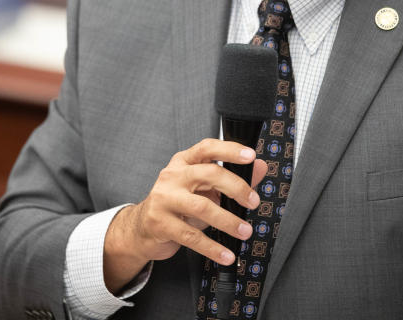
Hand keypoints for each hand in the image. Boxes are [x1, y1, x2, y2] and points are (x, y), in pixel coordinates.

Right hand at [103, 138, 266, 292]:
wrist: (142, 228)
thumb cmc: (177, 205)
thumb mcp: (203, 189)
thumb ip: (232, 178)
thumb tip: (260, 168)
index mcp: (183, 162)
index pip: (207, 148)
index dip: (229, 150)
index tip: (250, 156)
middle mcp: (172, 176)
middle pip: (208, 174)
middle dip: (236, 188)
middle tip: (253, 202)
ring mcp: (164, 199)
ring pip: (202, 207)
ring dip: (228, 221)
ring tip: (244, 231)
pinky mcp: (160, 223)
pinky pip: (191, 237)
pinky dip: (212, 248)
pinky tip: (226, 254)